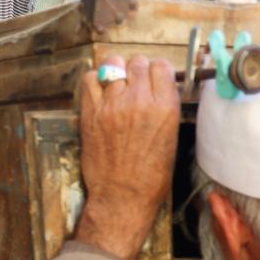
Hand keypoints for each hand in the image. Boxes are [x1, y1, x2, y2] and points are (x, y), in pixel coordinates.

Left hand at [74, 55, 179, 259]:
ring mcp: (112, 104)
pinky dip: (95, 81)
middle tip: (134, 85)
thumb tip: (157, 89)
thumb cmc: (150, 177)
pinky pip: (90, 79)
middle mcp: (139, 100)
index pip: (160, 66)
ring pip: (113, 64)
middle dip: (137, 71)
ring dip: (116, 72)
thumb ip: (164, 108)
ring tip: (116, 86)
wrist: (123, 197)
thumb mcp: (170, 139)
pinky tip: (100, 92)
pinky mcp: (91, 112)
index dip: (156, 71)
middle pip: (137, 62)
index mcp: (164, 108)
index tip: (153, 79)